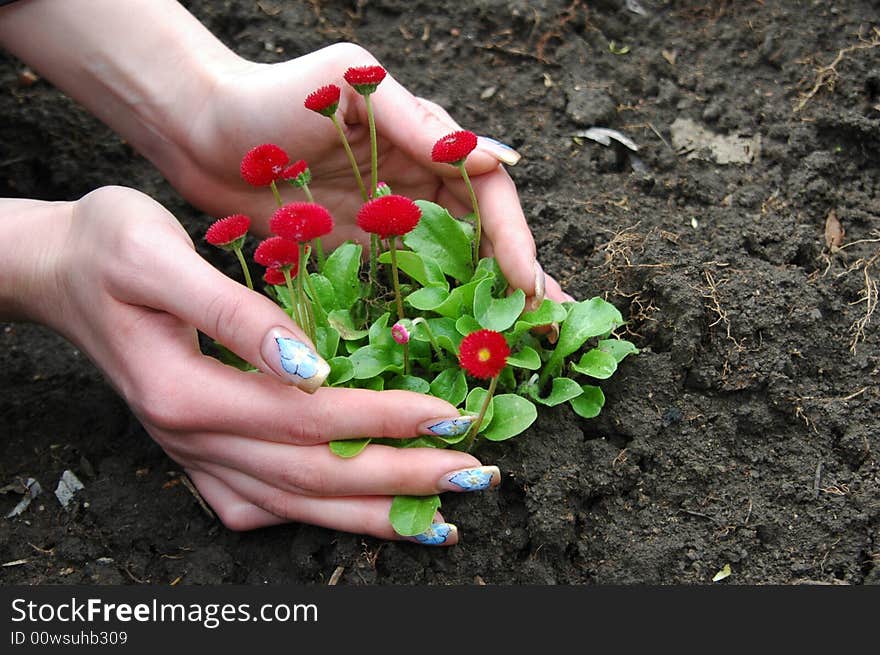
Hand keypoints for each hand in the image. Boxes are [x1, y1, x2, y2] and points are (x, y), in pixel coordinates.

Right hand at [27, 186, 498, 541]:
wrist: (56, 274)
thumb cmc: (106, 249)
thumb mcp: (158, 257)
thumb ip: (235, 314)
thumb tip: (310, 364)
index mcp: (187, 392)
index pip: (307, 418)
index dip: (382, 418)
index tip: (450, 415)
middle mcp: (193, 440)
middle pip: (313, 476)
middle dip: (401, 477)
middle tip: (475, 473)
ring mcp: (195, 458)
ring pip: (296, 505)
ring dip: (374, 514)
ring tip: (443, 520)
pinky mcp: (199, 458)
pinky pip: (266, 506)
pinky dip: (324, 518)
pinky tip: (368, 521)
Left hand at [169, 43, 571, 306]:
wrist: (202, 130)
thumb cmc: (275, 95)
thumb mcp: (352, 84)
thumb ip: (417, 122)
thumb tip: (498, 160)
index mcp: (426, 144)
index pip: (488, 194)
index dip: (514, 238)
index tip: (527, 283)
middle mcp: (418, 186)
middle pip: (484, 237)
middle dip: (518, 280)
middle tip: (550, 328)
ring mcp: (390, 224)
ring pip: (453, 266)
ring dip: (486, 304)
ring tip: (520, 345)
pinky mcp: (358, 253)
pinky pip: (404, 285)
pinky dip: (433, 313)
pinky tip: (452, 343)